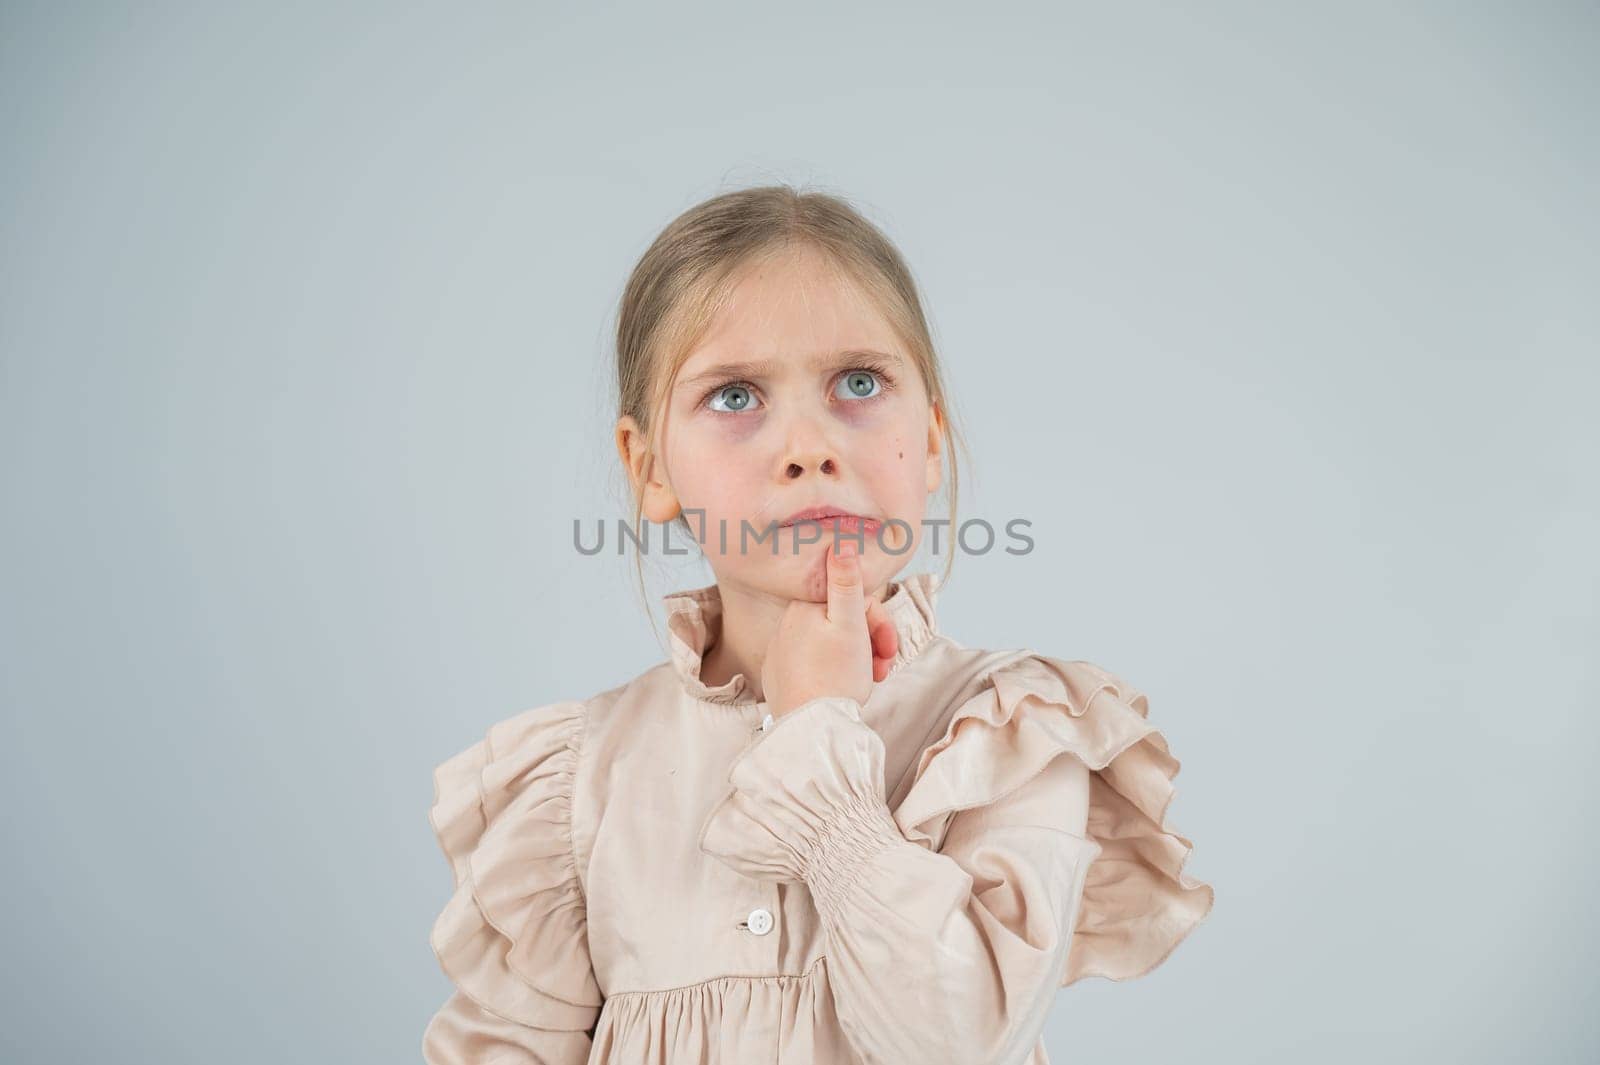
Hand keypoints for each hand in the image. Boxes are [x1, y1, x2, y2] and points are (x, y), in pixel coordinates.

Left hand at [761, 539, 900, 719]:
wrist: (811, 729)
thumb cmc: (835, 677)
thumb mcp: (849, 624)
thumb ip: (845, 582)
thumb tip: (841, 541)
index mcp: (803, 608)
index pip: (851, 600)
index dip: (877, 621)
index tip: (888, 645)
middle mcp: (785, 626)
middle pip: (841, 622)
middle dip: (870, 641)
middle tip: (884, 666)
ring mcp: (780, 653)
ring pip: (830, 644)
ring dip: (858, 658)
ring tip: (870, 680)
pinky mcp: (779, 676)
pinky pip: (813, 664)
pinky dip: (834, 672)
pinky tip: (844, 688)